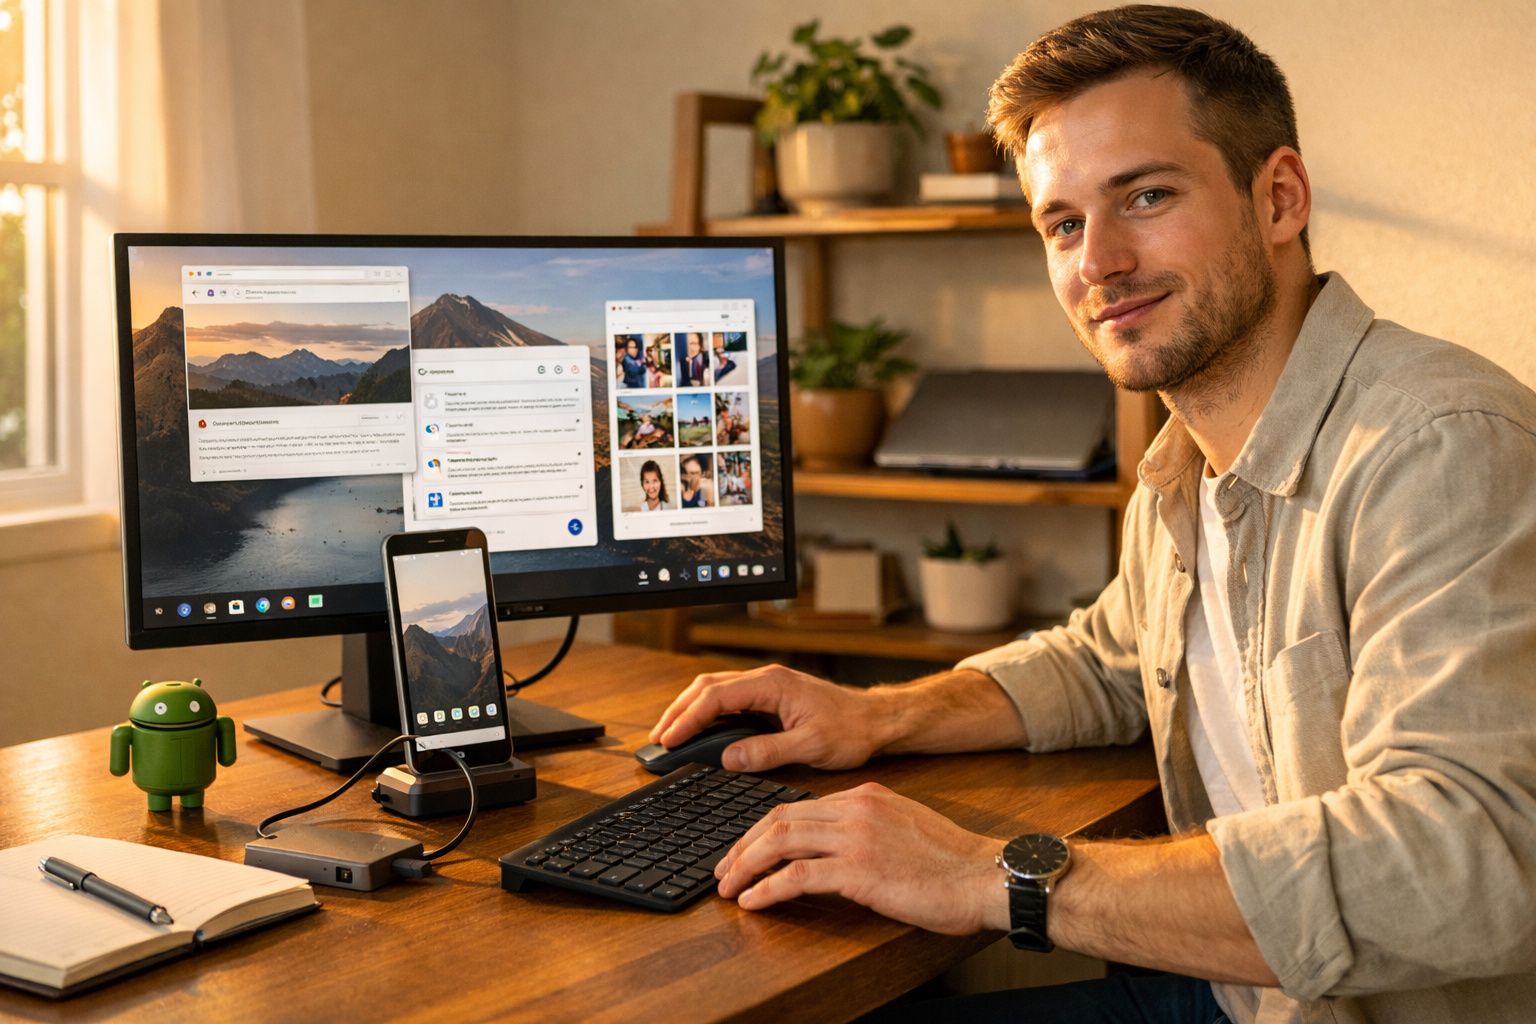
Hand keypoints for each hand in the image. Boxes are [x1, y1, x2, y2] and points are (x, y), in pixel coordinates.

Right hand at [649, 663, 890, 771]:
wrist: (876, 720)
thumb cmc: (851, 730)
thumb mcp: (810, 747)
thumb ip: (767, 751)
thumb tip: (729, 758)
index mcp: (772, 685)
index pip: (716, 697)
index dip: (688, 719)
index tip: (669, 739)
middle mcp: (766, 679)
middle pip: (707, 687)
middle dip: (678, 710)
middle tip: (658, 739)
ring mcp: (767, 686)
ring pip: (715, 689)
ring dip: (689, 709)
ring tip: (670, 735)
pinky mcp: (770, 696)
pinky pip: (729, 698)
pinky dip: (707, 712)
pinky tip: (699, 729)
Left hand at [715, 782, 1007, 934]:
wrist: (985, 877)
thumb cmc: (952, 863)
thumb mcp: (904, 827)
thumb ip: (867, 827)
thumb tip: (832, 847)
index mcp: (866, 796)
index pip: (798, 806)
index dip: (764, 829)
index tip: (746, 849)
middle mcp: (855, 809)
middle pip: (779, 819)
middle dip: (744, 845)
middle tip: (724, 869)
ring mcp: (855, 837)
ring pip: (780, 842)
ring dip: (746, 866)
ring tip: (729, 888)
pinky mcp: (858, 870)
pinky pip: (797, 875)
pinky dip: (768, 889)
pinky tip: (754, 902)